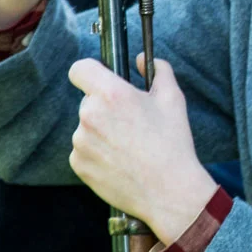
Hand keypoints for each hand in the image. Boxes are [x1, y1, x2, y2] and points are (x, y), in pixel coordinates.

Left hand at [68, 53, 216, 242]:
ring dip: (101, 131)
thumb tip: (143, 60)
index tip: (100, 79)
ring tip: (128, 147)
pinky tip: (120, 161)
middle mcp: (90, 115)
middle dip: (104, 106)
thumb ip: (158, 70)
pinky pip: (83, 150)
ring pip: (86, 127)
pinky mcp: (78, 164)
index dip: (90, 71)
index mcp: (111, 94)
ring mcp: (81, 141)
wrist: (169, 192)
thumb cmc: (173, 144)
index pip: (80, 69)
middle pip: (88, 100)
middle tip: (130, 122)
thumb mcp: (173, 99)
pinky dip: (97, 153)